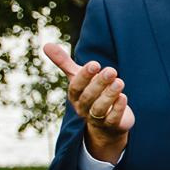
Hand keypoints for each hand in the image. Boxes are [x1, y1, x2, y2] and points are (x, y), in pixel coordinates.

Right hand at [41, 41, 133, 162]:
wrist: (105, 123)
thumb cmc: (90, 94)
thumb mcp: (78, 78)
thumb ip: (64, 63)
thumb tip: (46, 44)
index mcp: (75, 95)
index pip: (76, 86)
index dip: (84, 76)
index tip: (95, 64)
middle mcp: (83, 108)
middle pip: (88, 96)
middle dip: (99, 83)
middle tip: (111, 70)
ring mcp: (97, 118)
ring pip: (100, 108)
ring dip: (109, 95)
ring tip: (120, 82)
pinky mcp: (112, 125)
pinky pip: (113, 118)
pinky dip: (118, 108)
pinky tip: (123, 97)